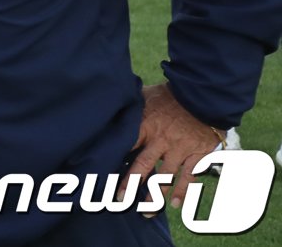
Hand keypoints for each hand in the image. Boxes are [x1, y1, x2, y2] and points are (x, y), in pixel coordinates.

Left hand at [122, 83, 222, 211]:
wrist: (202, 95)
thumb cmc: (170, 95)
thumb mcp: (146, 95)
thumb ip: (131, 106)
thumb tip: (110, 106)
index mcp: (146, 125)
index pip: (127, 145)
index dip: (115, 158)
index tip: (103, 171)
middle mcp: (162, 140)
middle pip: (143, 165)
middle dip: (131, 183)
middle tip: (120, 198)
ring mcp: (180, 149)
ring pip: (165, 176)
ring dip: (156, 194)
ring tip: (146, 210)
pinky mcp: (197, 154)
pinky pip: (189, 176)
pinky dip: (183, 191)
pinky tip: (175, 204)